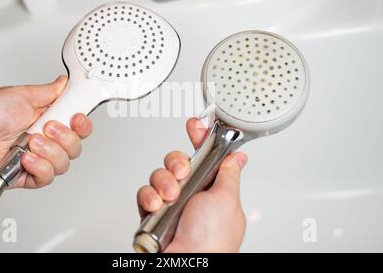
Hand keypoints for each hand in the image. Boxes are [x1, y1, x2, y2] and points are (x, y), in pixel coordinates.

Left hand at [0, 76, 91, 188]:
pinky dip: (38, 167)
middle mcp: (45, 140)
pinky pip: (46, 178)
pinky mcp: (26, 175)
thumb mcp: (23, 95)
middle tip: (47, 127)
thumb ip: (50, 92)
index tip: (76, 118)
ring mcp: (37, 158)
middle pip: (75, 147)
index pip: (77, 127)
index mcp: (47, 120)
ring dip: (49, 152)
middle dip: (64, 138)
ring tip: (29, 142)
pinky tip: (24, 157)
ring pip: (63, 164)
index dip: (82, 125)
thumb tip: (65, 83)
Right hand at [137, 117, 247, 252]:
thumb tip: (237, 157)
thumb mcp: (227, 199)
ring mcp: (171, 202)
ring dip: (163, 182)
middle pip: (178, 161)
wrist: (189, 261)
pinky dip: (149, 197)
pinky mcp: (154, 212)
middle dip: (177, 163)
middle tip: (182, 173)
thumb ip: (229, 173)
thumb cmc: (212, 239)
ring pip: (159, 174)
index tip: (195, 125)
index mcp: (212, 188)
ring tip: (171, 196)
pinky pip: (145, 192)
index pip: (205, 155)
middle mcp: (191, 194)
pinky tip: (158, 206)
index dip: (200, 138)